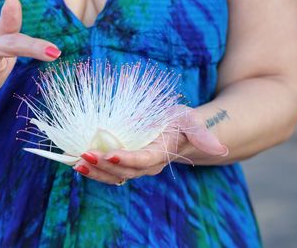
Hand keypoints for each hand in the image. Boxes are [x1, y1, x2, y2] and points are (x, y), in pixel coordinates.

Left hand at [73, 107, 228, 184]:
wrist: (178, 129)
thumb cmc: (183, 122)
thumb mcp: (192, 122)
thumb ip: (202, 134)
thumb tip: (220, 149)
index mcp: (161, 154)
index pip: (142, 161)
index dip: (126, 160)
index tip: (108, 153)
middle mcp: (147, 164)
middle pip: (123, 171)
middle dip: (103, 166)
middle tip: (84, 155)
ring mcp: (135, 165)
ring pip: (114, 175)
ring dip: (95, 171)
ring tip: (76, 163)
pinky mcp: (126, 161)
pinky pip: (109, 170)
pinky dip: (94, 168)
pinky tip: (78, 161)